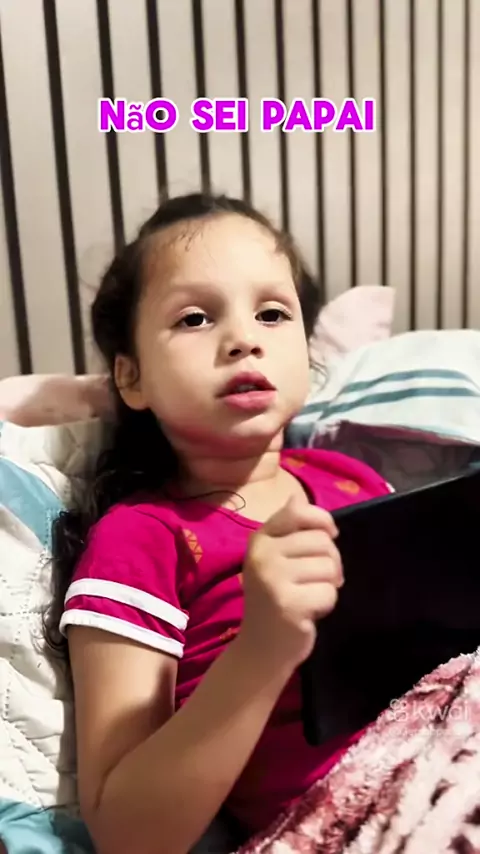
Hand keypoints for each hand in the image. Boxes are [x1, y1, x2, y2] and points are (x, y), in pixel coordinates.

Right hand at [238, 496, 342, 672]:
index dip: (323, 521)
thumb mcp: (276, 558)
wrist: (261, 648)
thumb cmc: (275, 598)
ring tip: (311, 595)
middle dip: (331, 562)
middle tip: (319, 579)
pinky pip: (329, 592)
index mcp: (260, 539)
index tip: (330, 535)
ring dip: (329, 584)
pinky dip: (327, 604)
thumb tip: (296, 496)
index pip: (299, 512)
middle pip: (322, 541)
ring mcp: (273, 579)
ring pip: (329, 567)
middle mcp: (262, 555)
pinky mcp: (288, 604)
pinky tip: (310, 613)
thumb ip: (289, 528)